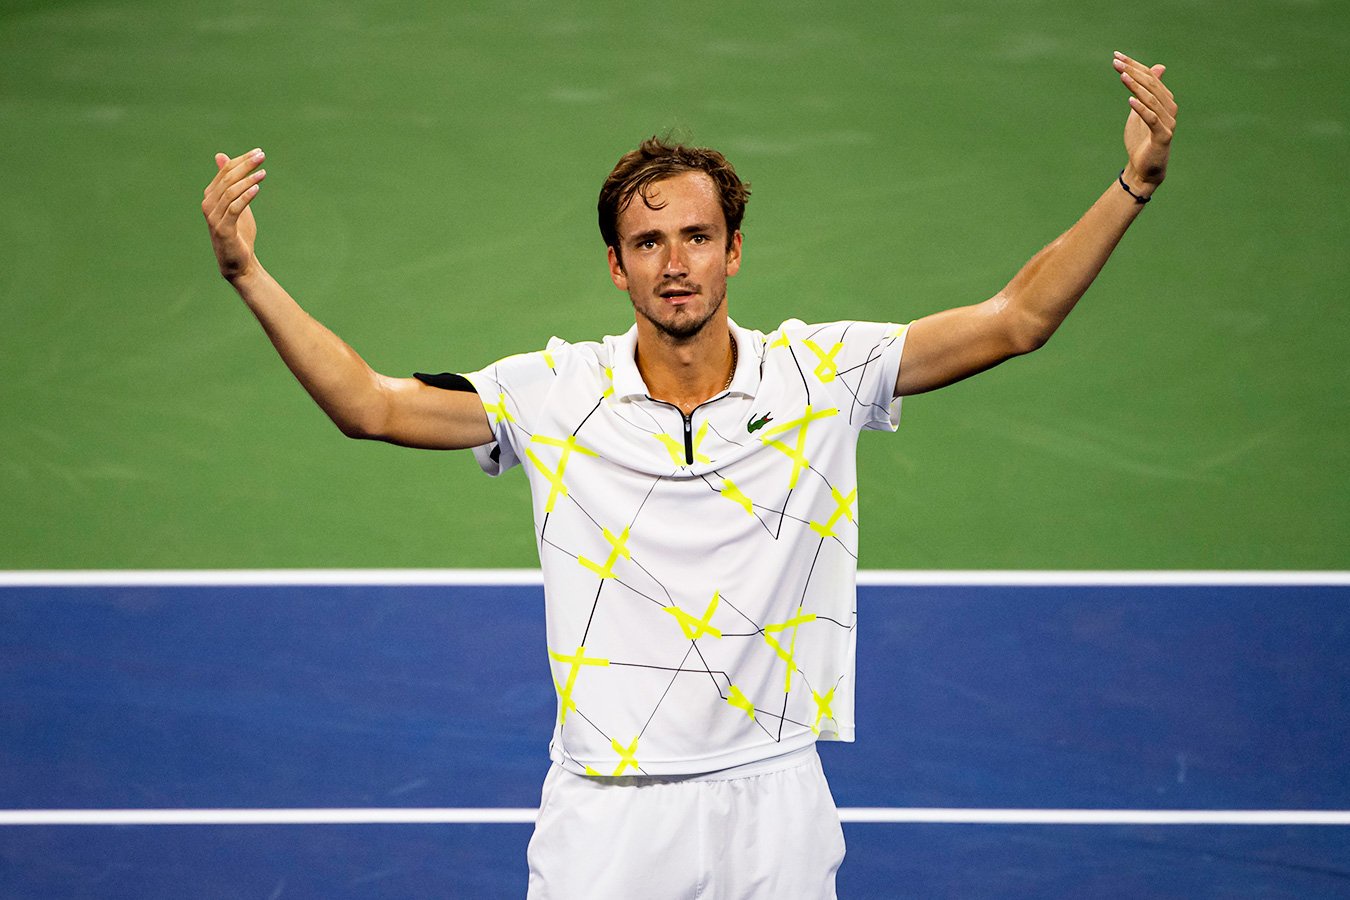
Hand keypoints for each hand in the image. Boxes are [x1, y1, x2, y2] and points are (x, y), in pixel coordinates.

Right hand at [202, 149, 265, 280]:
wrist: (238, 263)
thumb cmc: (239, 232)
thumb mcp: (236, 203)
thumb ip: (230, 182)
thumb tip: (222, 156)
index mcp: (211, 196)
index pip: (225, 172)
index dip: (241, 160)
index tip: (259, 152)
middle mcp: (208, 204)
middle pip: (227, 178)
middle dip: (245, 165)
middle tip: (262, 156)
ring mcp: (214, 217)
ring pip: (230, 192)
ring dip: (248, 180)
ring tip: (263, 173)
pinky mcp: (223, 229)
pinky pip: (234, 208)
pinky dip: (245, 197)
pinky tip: (257, 189)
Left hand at [1113, 52, 1175, 186]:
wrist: (1144, 169)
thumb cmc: (1141, 139)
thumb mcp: (1141, 111)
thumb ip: (1146, 91)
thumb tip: (1157, 67)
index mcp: (1164, 100)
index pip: (1150, 77)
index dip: (1134, 65)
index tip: (1117, 56)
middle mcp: (1169, 107)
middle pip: (1150, 85)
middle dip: (1133, 71)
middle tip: (1116, 62)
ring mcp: (1168, 121)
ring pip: (1151, 100)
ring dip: (1136, 86)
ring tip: (1122, 76)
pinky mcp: (1163, 135)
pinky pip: (1152, 119)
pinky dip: (1141, 109)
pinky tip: (1129, 100)